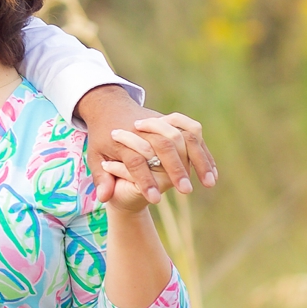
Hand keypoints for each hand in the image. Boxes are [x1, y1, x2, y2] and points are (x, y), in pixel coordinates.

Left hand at [76, 86, 217, 204]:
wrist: (109, 108)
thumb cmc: (102, 137)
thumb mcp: (94, 156)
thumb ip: (101, 178)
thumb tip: (104, 198)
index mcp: (121, 138)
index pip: (135, 160)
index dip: (144, 180)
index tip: (154, 200)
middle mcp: (144, 129)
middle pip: (164, 146)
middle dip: (176, 169)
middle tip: (185, 191)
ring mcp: (161, 122)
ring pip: (185, 137)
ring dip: (199, 159)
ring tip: (208, 182)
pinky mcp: (172, 120)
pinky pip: (194, 132)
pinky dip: (204, 150)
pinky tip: (212, 171)